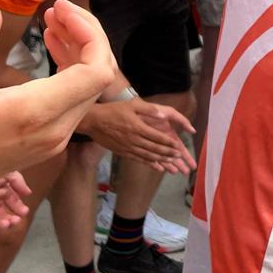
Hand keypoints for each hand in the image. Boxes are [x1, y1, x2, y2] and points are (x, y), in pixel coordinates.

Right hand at [0, 0, 115, 203]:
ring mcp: (54, 138)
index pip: (96, 71)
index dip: (90, 34)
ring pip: (88, 87)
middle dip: (86, 36)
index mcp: (36, 112)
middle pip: (98, 75)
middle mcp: (55, 129)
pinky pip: (74, 98)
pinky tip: (50, 45)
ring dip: (79, 50)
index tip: (60, 9)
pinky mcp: (47, 140)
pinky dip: (70, 69)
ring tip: (53, 20)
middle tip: (57, 9)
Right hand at [81, 97, 195, 174]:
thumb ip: (149, 109)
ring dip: (162, 160)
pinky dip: (150, 164)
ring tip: (172, 163)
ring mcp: (128, 148)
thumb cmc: (113, 110)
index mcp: (138, 128)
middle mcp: (134, 140)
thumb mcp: (132, 105)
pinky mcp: (123, 152)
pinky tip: (158, 167)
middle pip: (155, 149)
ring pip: (148, 156)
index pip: (158, 137)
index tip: (179, 146)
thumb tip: (164, 114)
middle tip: (180, 156)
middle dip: (169, 153)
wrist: (93, 122)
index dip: (170, 143)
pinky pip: (139, 160)